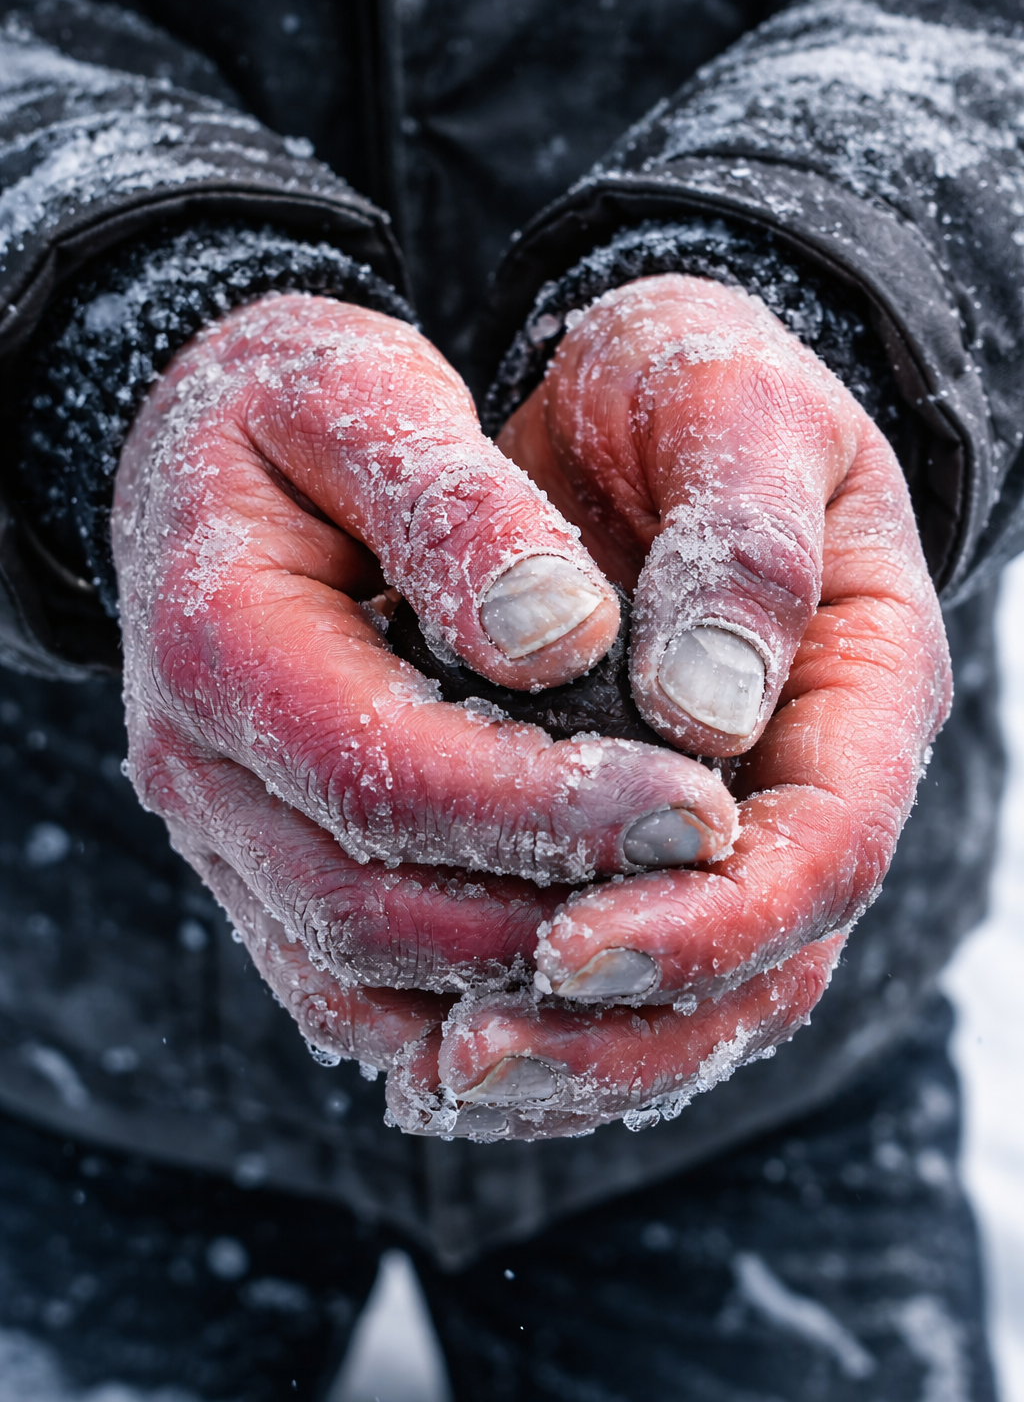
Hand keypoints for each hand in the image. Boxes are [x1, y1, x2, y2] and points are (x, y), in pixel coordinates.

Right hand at [112, 293, 735, 1024]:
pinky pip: (345, 993)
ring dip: (511, 985)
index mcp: (216, 640)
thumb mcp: (361, 393)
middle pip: (369, 908)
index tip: (700, 806)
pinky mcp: (253, 872)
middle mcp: (196, 769)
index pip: (385, 771)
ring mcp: (218, 836)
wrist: (199, 463)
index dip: (546, 808)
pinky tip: (570, 979)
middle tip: (707, 875)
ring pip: (358, 979)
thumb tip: (561, 638)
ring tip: (661, 934)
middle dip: (548, 911)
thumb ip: (452, 506)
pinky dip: (456, 1008)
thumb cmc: (296, 409)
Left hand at [387, 274, 950, 1137]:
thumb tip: (711, 713)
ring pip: (691, 1003)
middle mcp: (808, 785)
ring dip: (575, 1054)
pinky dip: (544, 1026)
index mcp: (863, 690)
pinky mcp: (650, 841)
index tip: (566, 941)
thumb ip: (740, 543)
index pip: (821, 857)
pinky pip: (621, 976)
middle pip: (761, 970)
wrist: (648, 400)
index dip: (704, 923)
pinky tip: (436, 1050)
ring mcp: (737, 825)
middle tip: (476, 1053)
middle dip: (624, 1027)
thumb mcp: (733, 406)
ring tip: (446, 1074)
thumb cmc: (696, 386)